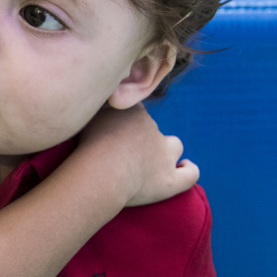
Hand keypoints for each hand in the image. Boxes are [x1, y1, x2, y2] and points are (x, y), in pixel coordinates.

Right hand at [77, 105, 198, 206]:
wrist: (101, 173)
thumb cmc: (86, 145)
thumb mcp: (87, 116)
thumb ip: (97, 106)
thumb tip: (99, 96)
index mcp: (135, 114)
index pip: (134, 113)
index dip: (125, 123)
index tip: (112, 133)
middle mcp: (153, 130)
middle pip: (150, 129)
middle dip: (141, 138)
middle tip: (121, 152)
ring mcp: (164, 156)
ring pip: (173, 145)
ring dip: (167, 150)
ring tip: (154, 160)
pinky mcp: (169, 181)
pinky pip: (190, 175)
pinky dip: (189, 170)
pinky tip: (186, 167)